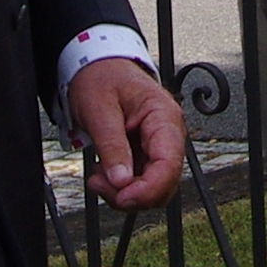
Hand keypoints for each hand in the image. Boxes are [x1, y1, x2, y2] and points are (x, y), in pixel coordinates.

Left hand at [67, 54, 187, 212]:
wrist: (98, 68)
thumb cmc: (101, 79)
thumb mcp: (99, 109)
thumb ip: (111, 145)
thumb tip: (122, 182)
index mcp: (164, 118)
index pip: (169, 164)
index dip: (148, 189)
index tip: (121, 198)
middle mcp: (169, 136)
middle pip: (164, 183)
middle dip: (132, 194)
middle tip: (98, 183)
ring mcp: (159, 148)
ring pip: (153, 189)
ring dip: (124, 193)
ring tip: (97, 176)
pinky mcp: (147, 157)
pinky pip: (141, 183)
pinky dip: (121, 187)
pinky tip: (102, 173)